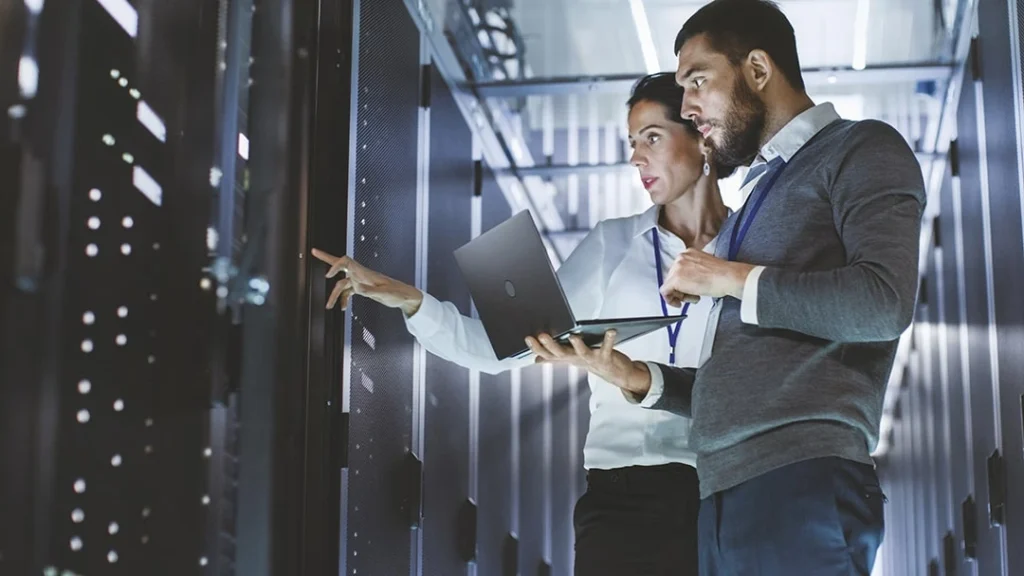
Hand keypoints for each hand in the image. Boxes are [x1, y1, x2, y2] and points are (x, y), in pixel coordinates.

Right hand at [311, 248, 423, 315]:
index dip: (335, 265)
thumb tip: (358, 289)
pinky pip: (348, 292)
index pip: (346, 262)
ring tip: (328, 306)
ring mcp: (360, 281)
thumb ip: (371, 291)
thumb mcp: (384, 294)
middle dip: (326, 259)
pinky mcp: (362, 288)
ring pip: (341, 285)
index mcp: (364, 272)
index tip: (328, 276)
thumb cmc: (397, 293)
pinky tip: (342, 308)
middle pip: (340, 265)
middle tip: (314, 251)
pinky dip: (344, 299)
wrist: (405, 296)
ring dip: (334, 295)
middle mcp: (360, 274)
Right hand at [525, 331, 651, 396]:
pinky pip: (608, 347)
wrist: (616, 374)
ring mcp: (592, 359)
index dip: (537, 348)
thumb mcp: (571, 359)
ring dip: (578, 345)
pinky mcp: (607, 357)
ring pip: (583, 353)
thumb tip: (537, 360)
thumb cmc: (593, 362)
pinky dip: (609, 339)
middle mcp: (578, 359)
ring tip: (573, 336)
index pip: (548, 354)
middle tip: (542, 335)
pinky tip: (611, 330)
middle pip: (561, 353)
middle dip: (551, 345)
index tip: (527, 338)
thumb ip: (554, 358)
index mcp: (568, 357)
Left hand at [660, 249, 754, 306]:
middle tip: (691, 295)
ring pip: (669, 284)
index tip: (686, 289)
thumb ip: (693, 271)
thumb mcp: (705, 267)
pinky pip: (665, 292)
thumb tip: (688, 281)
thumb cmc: (722, 275)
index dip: (682, 283)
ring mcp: (676, 268)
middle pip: (672, 277)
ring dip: (679, 295)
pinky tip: (679, 303)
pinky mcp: (675, 279)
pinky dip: (670, 300)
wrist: (727, 277)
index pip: (678, 269)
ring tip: (693, 297)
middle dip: (680, 289)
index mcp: (688, 253)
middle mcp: (680, 258)